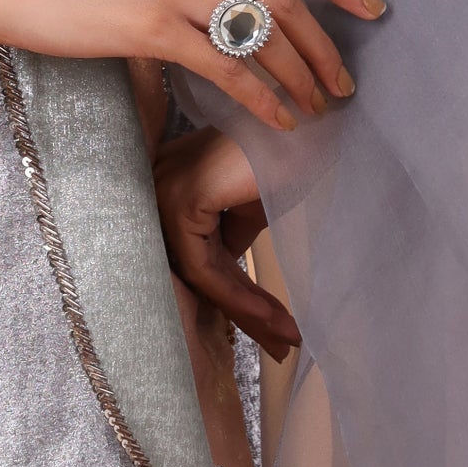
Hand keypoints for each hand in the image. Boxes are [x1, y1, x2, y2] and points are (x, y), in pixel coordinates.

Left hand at [154, 127, 299, 358]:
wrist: (310, 121)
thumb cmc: (287, 150)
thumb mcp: (252, 203)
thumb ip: (230, 235)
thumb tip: (230, 276)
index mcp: (169, 176)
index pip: (194, 250)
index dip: (235, 293)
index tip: (273, 326)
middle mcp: (157, 181)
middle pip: (194, 267)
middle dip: (241, 312)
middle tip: (281, 345)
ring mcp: (165, 191)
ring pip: (199, 276)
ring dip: (247, 313)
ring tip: (286, 337)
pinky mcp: (182, 202)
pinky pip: (205, 270)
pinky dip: (241, 299)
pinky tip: (275, 317)